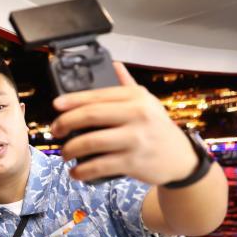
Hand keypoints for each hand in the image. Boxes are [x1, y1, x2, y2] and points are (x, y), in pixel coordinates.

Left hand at [50, 62, 196, 184]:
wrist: (181, 159)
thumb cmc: (156, 128)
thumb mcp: (147, 103)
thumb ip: (127, 85)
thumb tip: (113, 64)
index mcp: (136, 97)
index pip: (97, 95)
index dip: (71, 100)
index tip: (55, 106)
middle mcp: (138, 115)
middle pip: (90, 116)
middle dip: (65, 123)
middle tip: (56, 131)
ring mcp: (136, 139)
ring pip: (90, 142)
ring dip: (70, 149)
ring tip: (64, 153)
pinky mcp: (133, 162)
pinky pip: (99, 166)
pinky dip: (82, 171)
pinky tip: (75, 172)